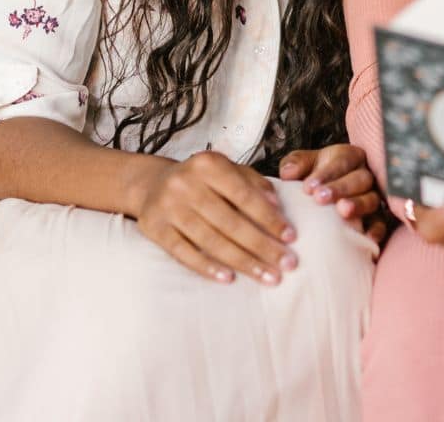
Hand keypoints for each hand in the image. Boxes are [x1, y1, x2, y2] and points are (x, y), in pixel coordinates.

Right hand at [131, 149, 297, 284]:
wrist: (152, 184)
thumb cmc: (201, 180)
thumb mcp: (227, 170)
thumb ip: (254, 183)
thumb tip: (277, 206)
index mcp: (208, 164)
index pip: (245, 195)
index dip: (269, 218)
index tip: (291, 237)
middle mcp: (185, 183)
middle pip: (230, 222)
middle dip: (262, 246)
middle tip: (287, 265)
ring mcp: (168, 207)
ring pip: (211, 241)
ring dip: (243, 262)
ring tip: (268, 277)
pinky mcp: (154, 229)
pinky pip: (184, 253)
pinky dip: (207, 268)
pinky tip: (229, 278)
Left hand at [279, 143, 386, 244]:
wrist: (321, 200)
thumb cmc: (313, 179)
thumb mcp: (302, 165)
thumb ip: (295, 164)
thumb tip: (288, 173)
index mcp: (349, 157)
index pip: (342, 161)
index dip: (326, 173)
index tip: (308, 188)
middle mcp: (365, 175)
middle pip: (360, 178)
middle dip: (341, 188)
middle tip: (320, 199)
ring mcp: (373, 197)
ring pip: (372, 199)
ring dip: (358, 205)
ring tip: (342, 212)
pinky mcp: (377, 218)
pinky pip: (381, 223)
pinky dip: (376, 230)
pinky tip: (367, 237)